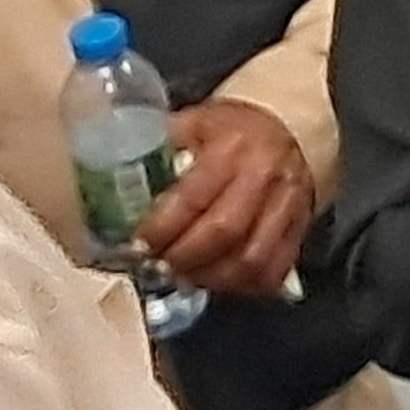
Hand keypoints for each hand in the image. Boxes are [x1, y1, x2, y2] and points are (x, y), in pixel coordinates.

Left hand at [139, 100, 313, 298]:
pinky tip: (218, 282)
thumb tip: (109, 173)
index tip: (137, 245)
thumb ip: (157, 146)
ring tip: (184, 277)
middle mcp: (264, 175)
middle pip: (224, 233)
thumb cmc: (230, 128)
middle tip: (156, 266)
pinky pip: (274, 270)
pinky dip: (243, 287)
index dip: (161, 229)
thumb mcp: (193, 121)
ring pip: (251, 260)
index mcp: (232, 147)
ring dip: (211, 278)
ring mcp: (288, 204)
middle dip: (183, 258)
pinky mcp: (300, 227)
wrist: (287, 125)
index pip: (193, 198)